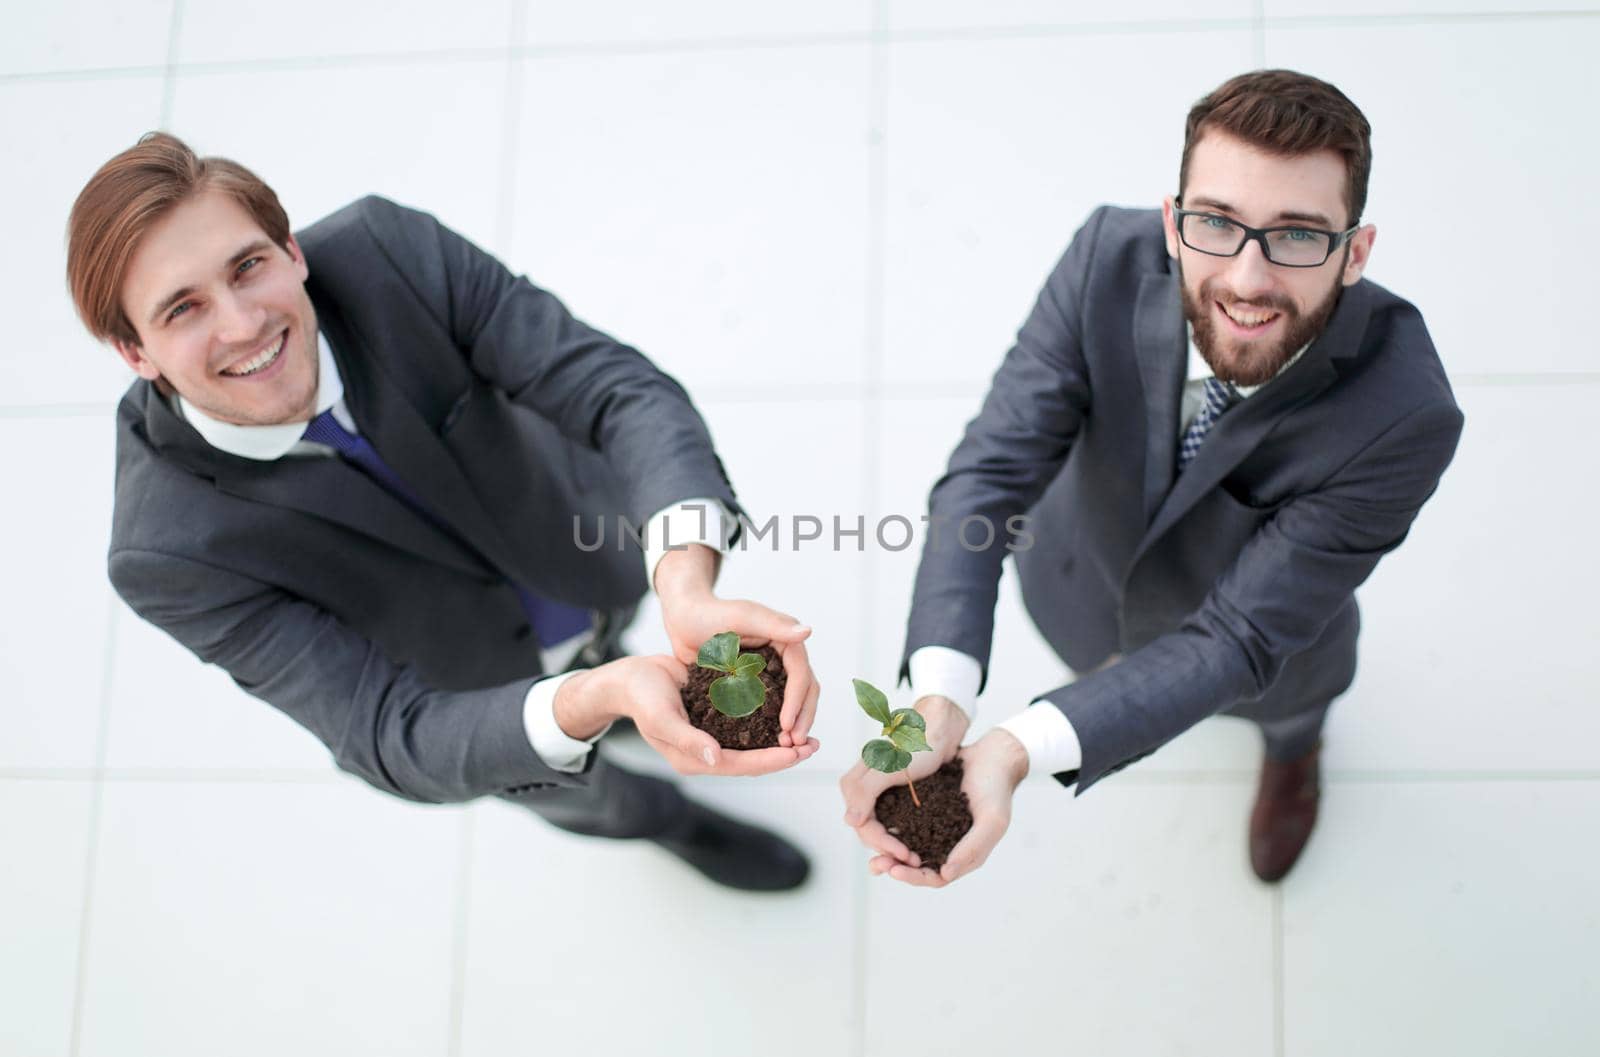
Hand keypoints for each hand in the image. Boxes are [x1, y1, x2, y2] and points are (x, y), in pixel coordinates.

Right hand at [555, 655, 818, 775]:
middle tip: (814, 744)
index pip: (742, 765)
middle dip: (784, 753)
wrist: (629, 678)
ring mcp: (712, 734)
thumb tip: (716, 758)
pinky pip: (746, 722)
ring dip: (780, 737)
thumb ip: (688, 739)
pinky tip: (787, 709)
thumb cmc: (641, 697)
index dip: (772, 760)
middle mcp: (708, 751)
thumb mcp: (661, 717)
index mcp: (697, 759)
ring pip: (753, 742)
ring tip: (807, 732)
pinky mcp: (715, 716)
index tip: (798, 753)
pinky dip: (768, 719)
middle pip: (754, 758)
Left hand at [654, 544, 818, 750]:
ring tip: (786, 748)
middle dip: (802, 718)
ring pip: (792, 701)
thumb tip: (807, 631)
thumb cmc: (709, 612)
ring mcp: (771, 672)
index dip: (797, 700)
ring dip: (793, 724)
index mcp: (786, 639)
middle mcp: (784, 656)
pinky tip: (769, 744)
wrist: (684, 618)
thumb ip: (772, 624)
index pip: (801, 673)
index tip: (787, 724)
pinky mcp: (755, 684)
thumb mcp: (740, 617)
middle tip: (792, 744)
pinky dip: (774, 724)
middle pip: (805, 690)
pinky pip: (772, 707)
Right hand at [839, 693, 970, 866]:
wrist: (938, 730)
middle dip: (889, 849)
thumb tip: (850, 821)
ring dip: (894, 847)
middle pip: (868, 831)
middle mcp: (862, 792)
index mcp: (854, 784)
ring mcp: (877, 796)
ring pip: (879, 830)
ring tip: (916, 859)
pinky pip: (891, 824)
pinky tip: (914, 848)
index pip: (862, 825)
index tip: (906, 854)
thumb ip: (867, 791)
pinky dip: (901, 838)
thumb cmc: (916, 744)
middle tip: (914, 861)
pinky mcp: (893, 798)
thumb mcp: (892, 767)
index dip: (881, 843)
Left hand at [868, 728, 1028, 886]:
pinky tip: (875, 821)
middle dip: (895, 866)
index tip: (895, 870)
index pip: (935, 878)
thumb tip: (945, 874)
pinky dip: (891, 827)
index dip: (914, 877)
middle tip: (875, 864)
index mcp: (965, 855)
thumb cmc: (996, 791)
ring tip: (871, 849)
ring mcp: (935, 828)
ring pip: (907, 847)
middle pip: (917, 867)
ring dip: (889, 851)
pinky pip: (904, 823)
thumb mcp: (991, 821)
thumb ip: (972, 849)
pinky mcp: (925, 809)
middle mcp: (947, 845)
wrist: (992, 757)